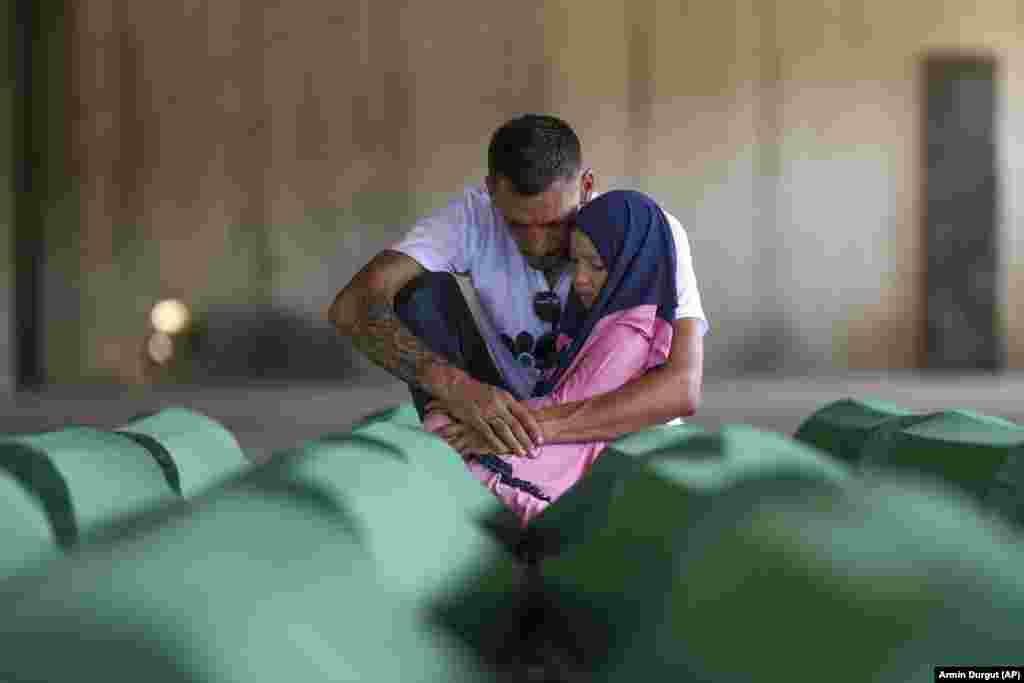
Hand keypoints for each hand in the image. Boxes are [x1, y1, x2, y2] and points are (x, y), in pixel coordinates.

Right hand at [426, 375, 542, 455]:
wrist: (455, 386)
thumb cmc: (477, 392)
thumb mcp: (496, 393)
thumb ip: (507, 406)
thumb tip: (521, 420)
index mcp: (506, 397)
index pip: (524, 414)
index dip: (533, 428)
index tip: (540, 440)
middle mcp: (498, 404)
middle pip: (515, 425)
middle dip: (526, 440)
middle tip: (533, 452)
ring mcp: (486, 411)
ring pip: (504, 430)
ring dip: (514, 443)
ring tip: (521, 454)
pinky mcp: (475, 418)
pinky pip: (488, 433)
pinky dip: (496, 443)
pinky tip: (502, 451)